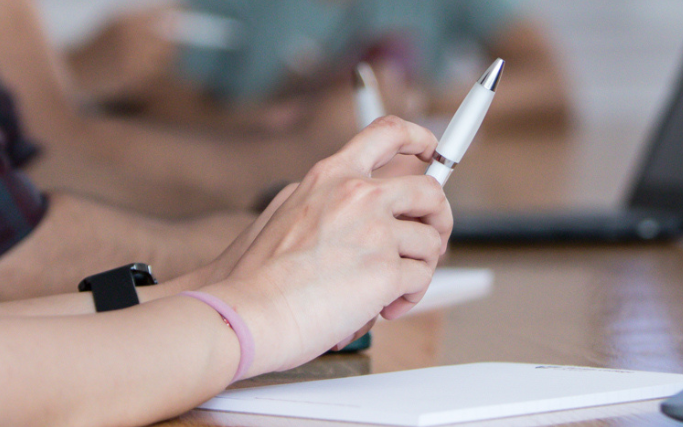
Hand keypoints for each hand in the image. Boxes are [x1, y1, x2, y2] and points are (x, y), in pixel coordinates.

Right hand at [198, 117, 451, 376]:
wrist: (243, 312)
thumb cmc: (252, 278)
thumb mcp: (283, 214)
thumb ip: (324, 204)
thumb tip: (359, 215)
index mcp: (329, 176)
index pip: (386, 134)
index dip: (418, 138)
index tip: (432, 150)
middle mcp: (357, 194)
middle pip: (429, 191)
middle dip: (439, 220)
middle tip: (430, 243)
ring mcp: (374, 230)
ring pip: (430, 242)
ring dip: (418, 270)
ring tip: (389, 292)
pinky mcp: (385, 270)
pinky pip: (421, 278)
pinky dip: (409, 298)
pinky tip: (383, 309)